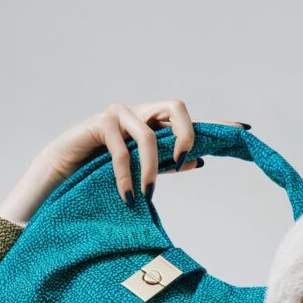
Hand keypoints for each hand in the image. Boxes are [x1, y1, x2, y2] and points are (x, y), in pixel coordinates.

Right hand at [0, 100, 250, 224]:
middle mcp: (138, 114)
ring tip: (147, 194)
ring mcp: (117, 115)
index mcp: (151, 125)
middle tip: (183, 160)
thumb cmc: (98, 176)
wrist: (58, 179)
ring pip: (149, 133)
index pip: (187, 121)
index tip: (245, 128)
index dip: (216, 124)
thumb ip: (167, 165)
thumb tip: (200, 160)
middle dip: (186, 133)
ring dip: (153, 166)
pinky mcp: (98, 125)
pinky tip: (129, 196)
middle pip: (175, 106)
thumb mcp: (140, 173)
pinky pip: (122, 149)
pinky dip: (128, 175)